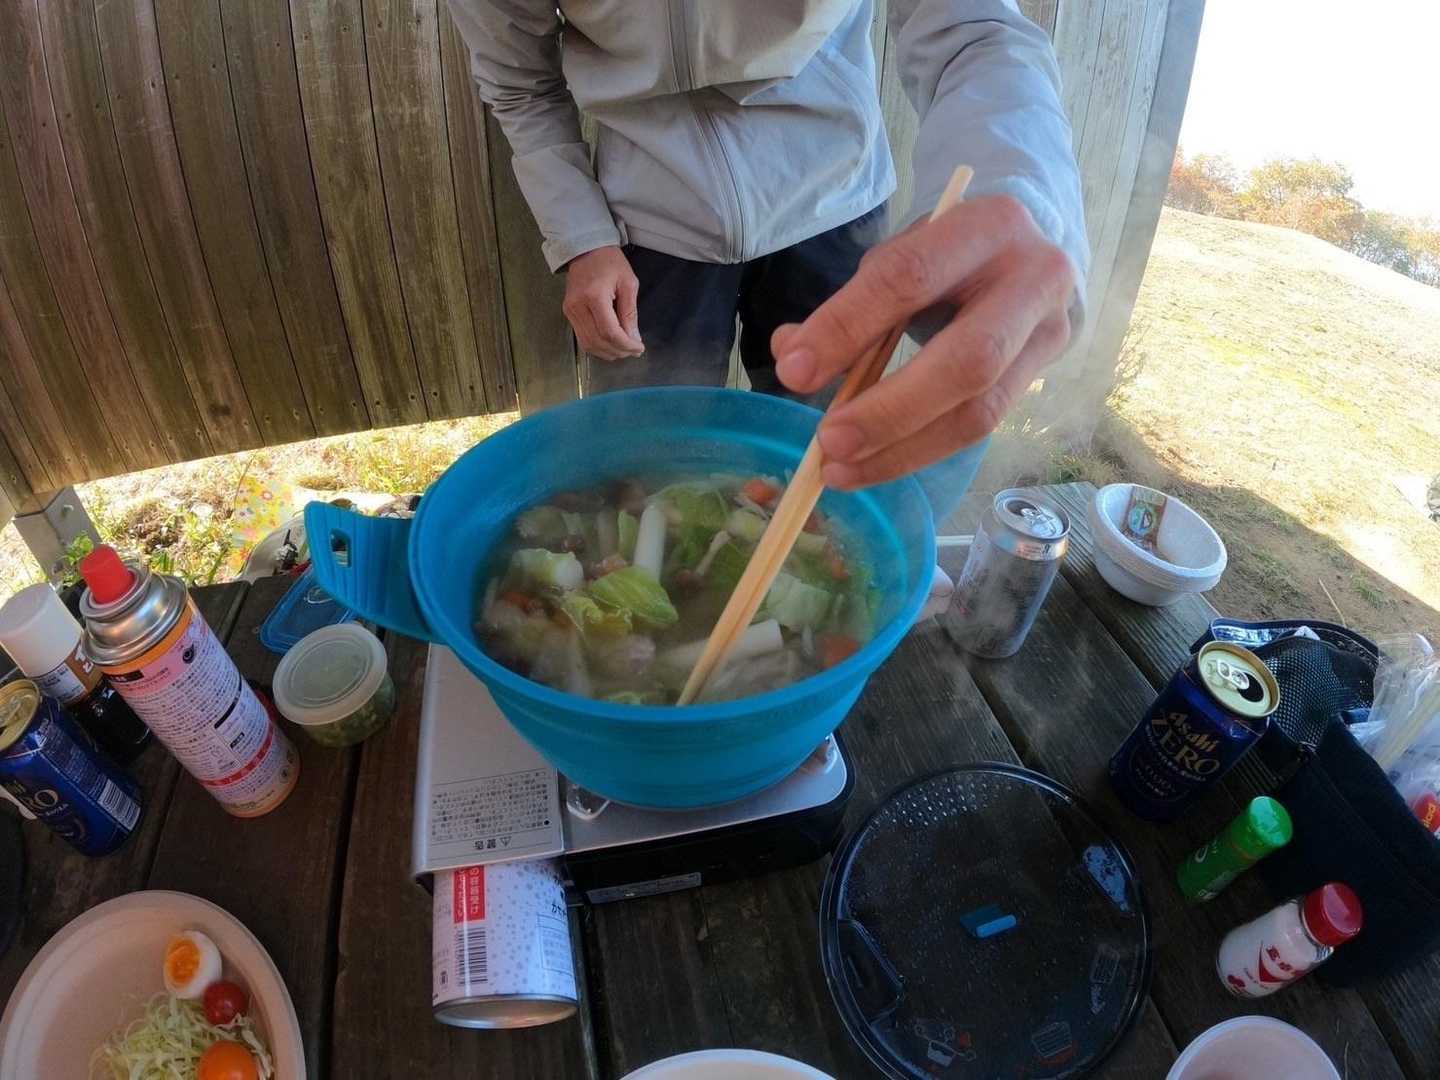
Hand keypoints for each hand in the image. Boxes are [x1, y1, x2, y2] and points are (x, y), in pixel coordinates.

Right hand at [563, 246, 643, 359]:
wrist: (586, 250)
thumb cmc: (609, 262)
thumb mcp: (628, 283)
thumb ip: (630, 313)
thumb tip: (633, 338)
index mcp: (594, 296)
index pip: (610, 332)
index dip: (626, 345)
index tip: (639, 348)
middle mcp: (578, 306)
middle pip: (598, 341)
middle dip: (619, 351)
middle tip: (634, 350)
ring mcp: (570, 311)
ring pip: (588, 344)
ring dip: (608, 352)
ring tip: (623, 349)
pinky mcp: (568, 313)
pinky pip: (582, 338)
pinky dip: (597, 346)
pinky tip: (610, 345)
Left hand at [772, 195, 1074, 488]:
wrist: (1028, 260)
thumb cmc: (949, 258)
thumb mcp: (900, 260)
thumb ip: (850, 306)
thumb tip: (793, 356)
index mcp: (988, 226)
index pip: (911, 279)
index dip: (848, 327)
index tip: (794, 372)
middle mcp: (1035, 279)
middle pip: (967, 360)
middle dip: (888, 410)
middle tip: (828, 440)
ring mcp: (1048, 334)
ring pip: (978, 411)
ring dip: (901, 449)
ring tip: (838, 469)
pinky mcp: (1042, 378)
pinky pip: (979, 429)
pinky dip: (917, 453)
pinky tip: (872, 466)